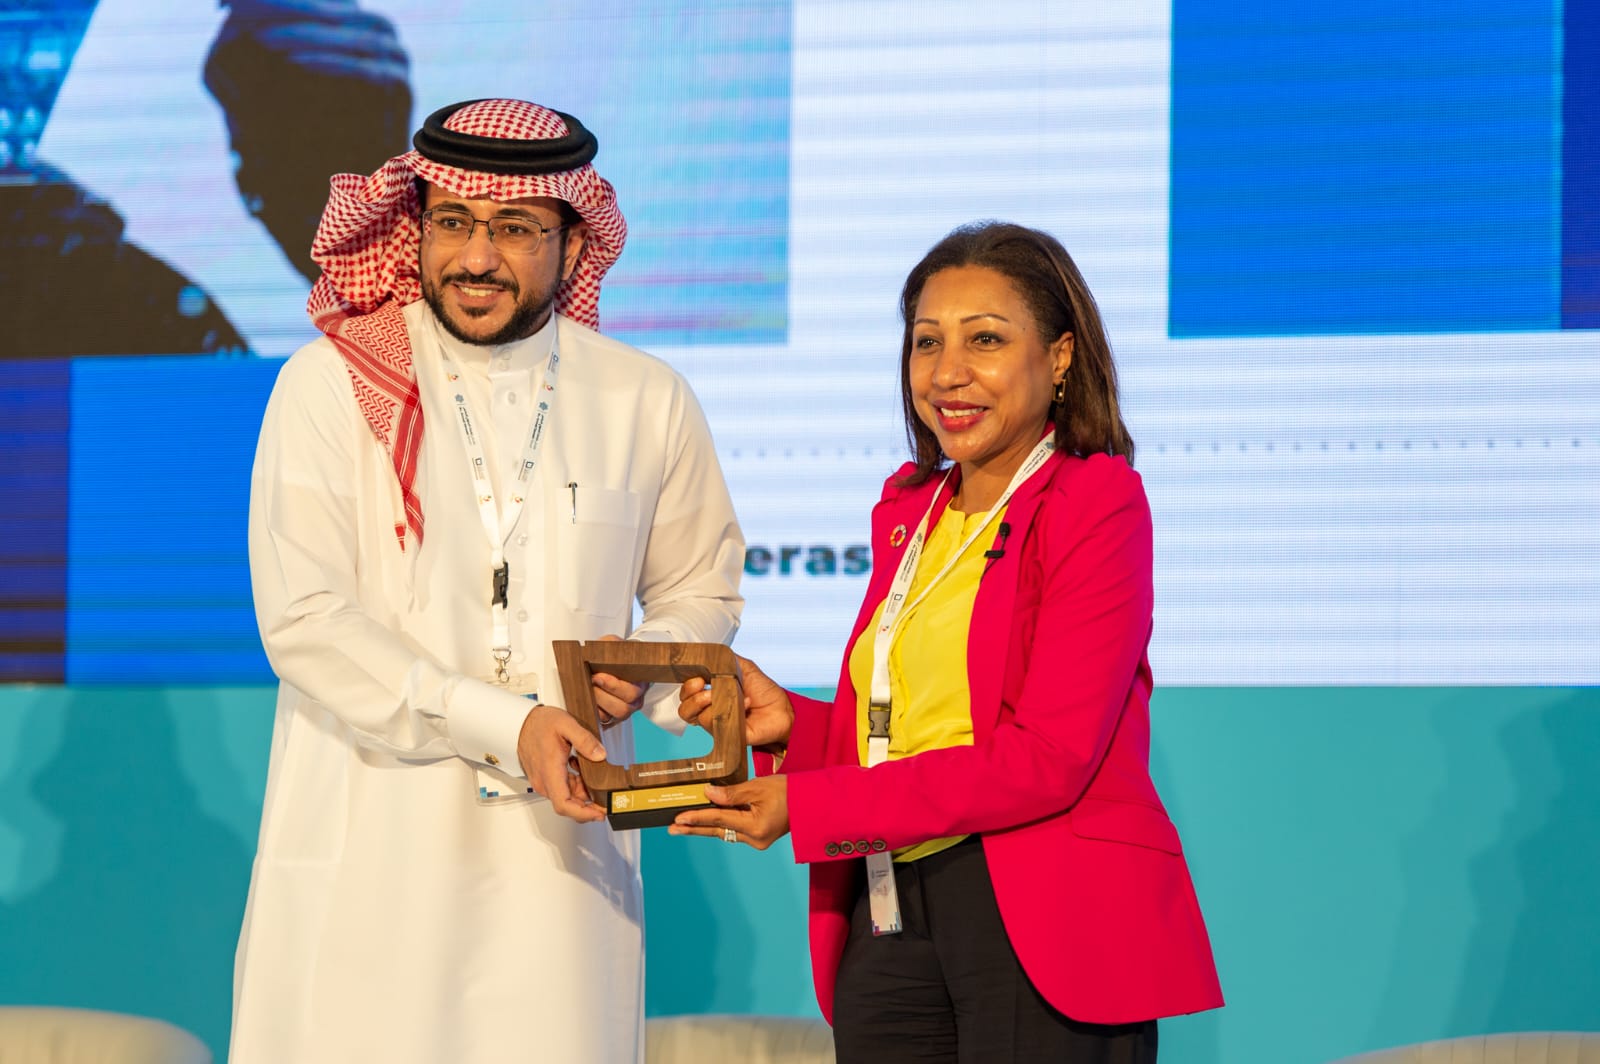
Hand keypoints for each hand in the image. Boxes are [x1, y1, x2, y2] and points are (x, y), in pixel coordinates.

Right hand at [517, 704, 607, 822]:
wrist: (521, 722)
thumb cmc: (539, 724)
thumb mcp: (566, 724)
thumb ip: (585, 740)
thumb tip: (600, 755)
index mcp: (550, 772)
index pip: (564, 805)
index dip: (583, 814)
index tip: (599, 814)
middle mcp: (544, 782)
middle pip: (568, 804)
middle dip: (589, 806)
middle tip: (607, 801)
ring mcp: (543, 782)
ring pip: (567, 797)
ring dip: (583, 793)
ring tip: (597, 779)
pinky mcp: (545, 779)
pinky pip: (563, 789)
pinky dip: (576, 785)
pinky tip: (582, 771)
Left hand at [591, 634, 645, 726]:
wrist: (610, 663)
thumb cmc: (614, 655)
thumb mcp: (613, 644)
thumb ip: (610, 644)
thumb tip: (600, 649)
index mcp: (640, 684)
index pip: (631, 692)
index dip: (613, 686)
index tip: (597, 676)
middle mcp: (634, 702)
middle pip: (622, 709)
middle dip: (602, 696)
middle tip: (589, 684)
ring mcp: (623, 712)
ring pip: (610, 718)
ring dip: (595, 705)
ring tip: (585, 692)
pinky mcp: (611, 720)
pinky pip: (601, 723)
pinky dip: (591, 714)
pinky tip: (583, 701)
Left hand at [668, 777, 789, 850]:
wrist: (811, 802)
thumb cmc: (789, 791)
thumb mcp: (759, 786)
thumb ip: (732, 792)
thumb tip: (708, 795)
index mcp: (755, 827)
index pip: (719, 820)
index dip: (697, 818)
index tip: (678, 818)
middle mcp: (755, 839)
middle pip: (718, 831)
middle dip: (694, 829)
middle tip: (672, 828)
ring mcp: (758, 841)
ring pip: (725, 832)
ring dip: (705, 828)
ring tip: (683, 825)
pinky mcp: (760, 837)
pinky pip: (735, 830)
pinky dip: (721, 825)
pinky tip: (708, 822)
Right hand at [678, 654, 792, 751]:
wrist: (782, 708)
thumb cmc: (764, 690)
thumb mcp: (744, 667)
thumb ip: (725, 659)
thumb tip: (708, 654)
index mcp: (711, 695)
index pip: (686, 694)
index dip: (687, 686)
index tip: (699, 678)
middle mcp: (711, 711)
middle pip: (684, 708)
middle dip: (690, 694)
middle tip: (704, 686)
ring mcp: (717, 724)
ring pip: (694, 717)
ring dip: (705, 702)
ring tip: (721, 695)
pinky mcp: (727, 734)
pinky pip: (714, 726)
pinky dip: (726, 711)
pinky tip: (743, 703)